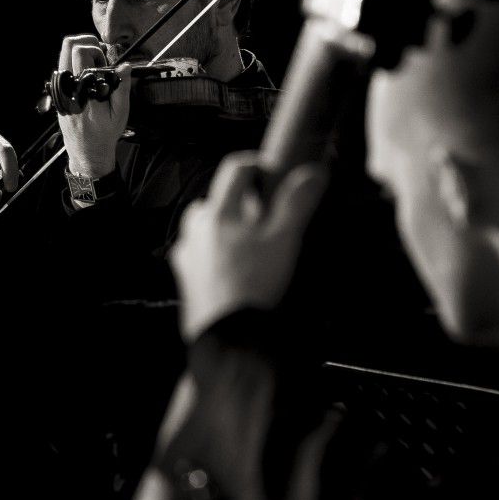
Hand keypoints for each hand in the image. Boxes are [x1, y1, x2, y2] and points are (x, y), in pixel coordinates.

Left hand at [57, 35, 130, 176]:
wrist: (86, 151)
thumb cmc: (105, 133)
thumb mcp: (120, 113)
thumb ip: (122, 87)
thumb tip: (125, 66)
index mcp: (82, 89)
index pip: (80, 53)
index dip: (96, 51)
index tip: (105, 64)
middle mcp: (67, 86)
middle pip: (68, 46)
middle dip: (86, 43)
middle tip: (99, 57)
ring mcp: (59, 89)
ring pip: (63, 55)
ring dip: (81, 53)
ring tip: (94, 66)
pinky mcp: (57, 93)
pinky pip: (63, 68)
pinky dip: (76, 65)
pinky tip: (88, 78)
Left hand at [169, 151, 327, 340]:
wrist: (226, 335)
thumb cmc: (253, 284)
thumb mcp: (283, 239)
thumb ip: (296, 203)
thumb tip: (312, 173)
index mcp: (220, 212)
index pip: (234, 169)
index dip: (254, 164)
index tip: (269, 173)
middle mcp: (198, 228)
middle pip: (215, 199)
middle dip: (237, 201)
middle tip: (262, 214)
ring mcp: (188, 254)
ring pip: (202, 226)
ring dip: (221, 226)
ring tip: (246, 242)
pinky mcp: (186, 278)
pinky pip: (196, 255)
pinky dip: (211, 254)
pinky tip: (230, 268)